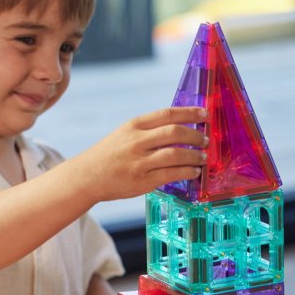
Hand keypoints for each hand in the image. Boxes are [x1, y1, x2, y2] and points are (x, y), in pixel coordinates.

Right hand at [70, 106, 208, 203]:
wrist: (87, 176)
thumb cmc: (109, 154)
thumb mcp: (125, 134)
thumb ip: (149, 130)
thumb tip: (180, 128)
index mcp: (134, 126)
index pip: (168, 114)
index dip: (190, 113)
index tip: (205, 114)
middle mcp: (137, 141)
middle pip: (175, 133)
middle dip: (196, 135)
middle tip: (206, 140)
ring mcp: (140, 162)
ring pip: (176, 154)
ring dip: (194, 155)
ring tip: (202, 157)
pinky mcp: (142, 181)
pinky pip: (171, 174)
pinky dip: (187, 172)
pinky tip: (193, 172)